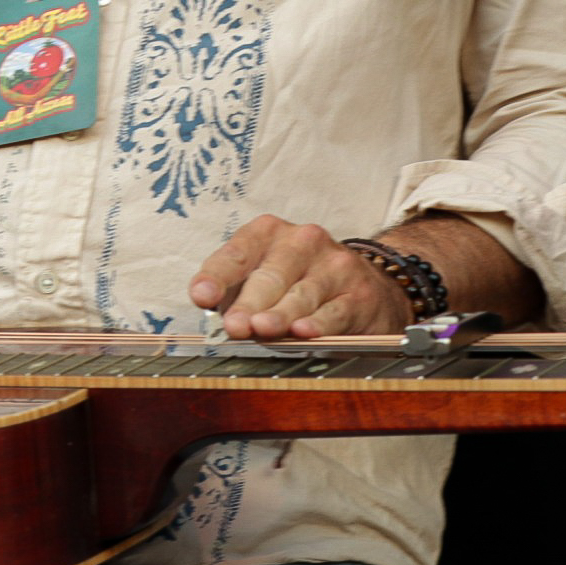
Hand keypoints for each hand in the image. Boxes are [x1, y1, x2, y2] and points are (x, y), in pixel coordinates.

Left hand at [187, 215, 415, 342]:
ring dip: (280, 314)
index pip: (238, 253)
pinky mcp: (358, 294)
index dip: (218, 275)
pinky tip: (304, 331)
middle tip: (234, 325)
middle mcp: (303, 242)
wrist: (362, 285)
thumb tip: (211, 316)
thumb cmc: (298, 281)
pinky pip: (334, 311)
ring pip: (302, 294)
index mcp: (269, 233)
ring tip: (263, 328)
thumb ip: (235, 293)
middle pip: (270, 275)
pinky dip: (318, 323)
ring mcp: (334, 266)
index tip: (203, 295)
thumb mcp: (263, 275)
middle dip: (250, 303)